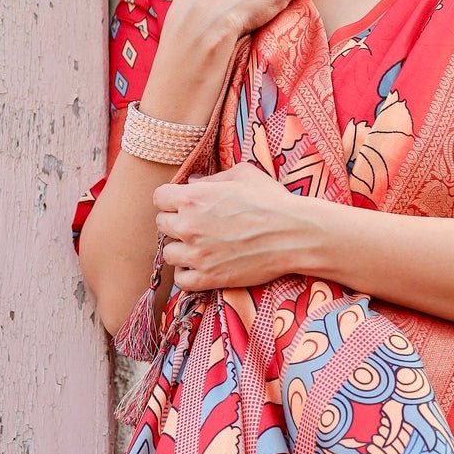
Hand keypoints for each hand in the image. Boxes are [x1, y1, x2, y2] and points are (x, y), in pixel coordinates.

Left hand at [154, 163, 312, 291]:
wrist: (294, 234)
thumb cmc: (272, 201)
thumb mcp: (243, 174)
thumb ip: (212, 177)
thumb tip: (193, 182)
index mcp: (193, 197)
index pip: (159, 198)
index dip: (171, 199)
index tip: (183, 203)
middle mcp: (189, 226)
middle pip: (162, 225)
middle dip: (176, 222)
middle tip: (196, 224)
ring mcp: (198, 254)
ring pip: (168, 253)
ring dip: (180, 249)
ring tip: (199, 247)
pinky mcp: (209, 277)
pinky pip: (180, 279)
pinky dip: (187, 273)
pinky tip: (201, 265)